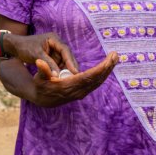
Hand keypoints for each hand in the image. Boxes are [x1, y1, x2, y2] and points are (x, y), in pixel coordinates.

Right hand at [0, 52, 116, 107]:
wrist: (42, 99)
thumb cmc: (40, 85)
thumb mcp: (39, 78)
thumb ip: (42, 70)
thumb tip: (39, 61)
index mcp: (69, 86)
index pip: (88, 77)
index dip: (100, 69)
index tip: (108, 60)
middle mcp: (78, 91)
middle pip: (97, 79)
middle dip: (107, 67)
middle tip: (116, 55)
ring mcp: (81, 92)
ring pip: (98, 81)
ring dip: (107, 69)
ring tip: (114, 58)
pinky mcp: (82, 91)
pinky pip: (95, 82)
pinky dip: (102, 74)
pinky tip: (107, 66)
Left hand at [6, 32, 79, 74]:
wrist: (15, 47)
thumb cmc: (25, 48)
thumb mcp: (36, 55)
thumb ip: (48, 64)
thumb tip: (57, 76)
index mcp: (53, 39)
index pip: (65, 50)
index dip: (70, 61)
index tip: (75, 71)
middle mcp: (56, 44)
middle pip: (67, 56)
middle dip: (70, 67)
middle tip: (75, 78)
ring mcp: (55, 50)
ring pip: (64, 62)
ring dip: (65, 70)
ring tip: (68, 81)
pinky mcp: (52, 57)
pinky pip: (59, 65)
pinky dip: (60, 71)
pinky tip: (61, 79)